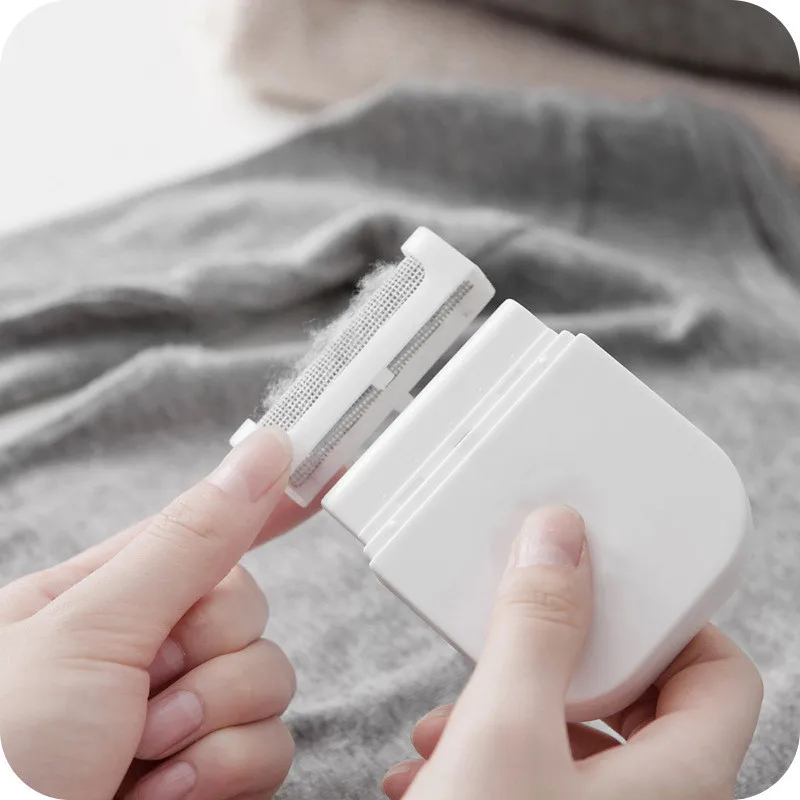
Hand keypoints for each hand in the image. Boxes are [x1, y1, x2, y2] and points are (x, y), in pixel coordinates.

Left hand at [0, 427, 311, 799]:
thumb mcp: (91, 631)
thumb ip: (189, 543)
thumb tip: (262, 456)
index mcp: (103, 597)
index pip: (204, 529)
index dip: (264, 504)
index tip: (323, 470)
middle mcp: (145, 651)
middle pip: (248, 611)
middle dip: (210, 653)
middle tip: (145, 687)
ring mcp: (180, 714)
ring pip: (270, 678)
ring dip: (212, 721)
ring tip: (143, 756)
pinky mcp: (209, 771)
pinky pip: (272, 745)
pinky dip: (224, 771)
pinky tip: (164, 791)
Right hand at [383, 506, 762, 799]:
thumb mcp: (504, 733)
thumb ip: (538, 627)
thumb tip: (563, 536)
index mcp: (682, 782)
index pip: (718, 669)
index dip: (664, 619)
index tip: (597, 587)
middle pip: (637, 702)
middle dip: (558, 667)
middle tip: (507, 646)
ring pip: (574, 744)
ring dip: (506, 714)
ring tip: (442, 725)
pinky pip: (535, 784)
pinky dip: (486, 762)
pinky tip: (425, 773)